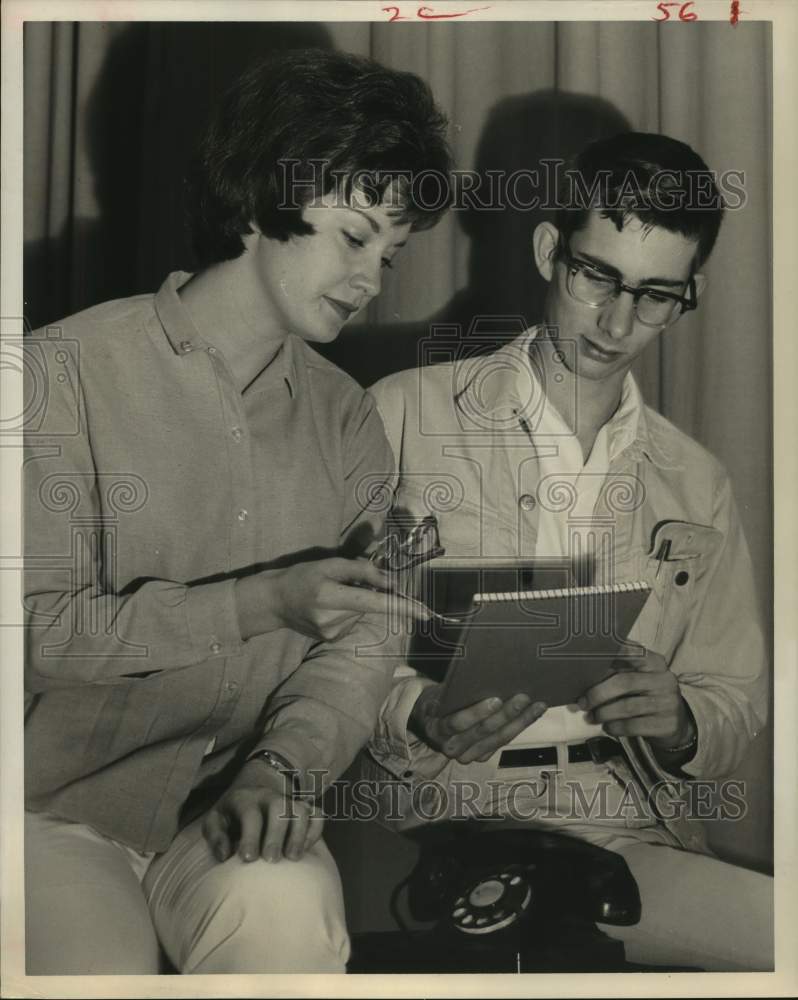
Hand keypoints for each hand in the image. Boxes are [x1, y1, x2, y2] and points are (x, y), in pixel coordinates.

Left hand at [202, 760, 322, 863]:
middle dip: (276, 836)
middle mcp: (270, 797)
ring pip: (301, 810)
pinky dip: (315, 831)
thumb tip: (224, 856)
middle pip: (279, 809)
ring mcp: (289, 801)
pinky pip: (317, 815)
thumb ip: (216, 837)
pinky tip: (306, 849)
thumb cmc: (231, 815)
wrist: (251, 789)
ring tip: (292, 858)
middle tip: (271, 860)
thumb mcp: (215, 821)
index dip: (250, 837)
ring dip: (299, 834)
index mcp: (245, 798)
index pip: (251, 814)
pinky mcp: (304, 808)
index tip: (248, 859)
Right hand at [235, 556, 427, 642]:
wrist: (275, 602)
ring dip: (357, 601)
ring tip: (332, 595)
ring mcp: (333, 634)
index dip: (402, 607)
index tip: (426, 613)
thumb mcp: (329, 564)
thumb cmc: (302, 577)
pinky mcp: (333, 639)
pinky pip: (354, 621)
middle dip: (369, 592)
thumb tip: (392, 581)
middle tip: (344, 582)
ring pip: (363, 613)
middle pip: (370, 605)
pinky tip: (330, 607)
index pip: (375, 603)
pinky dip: (349, 611)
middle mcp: (333, 621)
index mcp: (331, 599)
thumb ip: (362, 570)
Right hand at [408, 684, 547, 763]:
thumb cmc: (437, 702)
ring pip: (498, 739)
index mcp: (437, 729)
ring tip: (537, 705)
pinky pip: (503, 741)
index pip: (458, 723)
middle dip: (506, 714)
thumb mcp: (437, 695)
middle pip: (483, 732)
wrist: (428, 723)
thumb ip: (456, 691)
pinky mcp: (480, 756)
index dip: (478, 712)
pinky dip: (520, 726)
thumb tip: (484, 674)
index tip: (496, 699)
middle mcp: (452, 747)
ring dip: (520, 722)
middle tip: (524, 697)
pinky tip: (533, 713)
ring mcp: (467, 755)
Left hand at [577, 650, 692, 748]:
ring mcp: (667, 702)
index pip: (632, 652)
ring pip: (626, 707)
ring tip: (591, 717)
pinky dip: (614, 727)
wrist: (674, 723)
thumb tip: (581, 677)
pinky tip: (607, 727)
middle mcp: (664, 679)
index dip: (610, 653)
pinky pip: (632, 726)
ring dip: (603, 713)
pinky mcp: (666, 724)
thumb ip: (615, 672)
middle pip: (624, 682)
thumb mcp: (637, 678)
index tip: (588, 656)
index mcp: (655, 662)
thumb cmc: (646, 695)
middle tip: (582, 703)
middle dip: (598, 693)